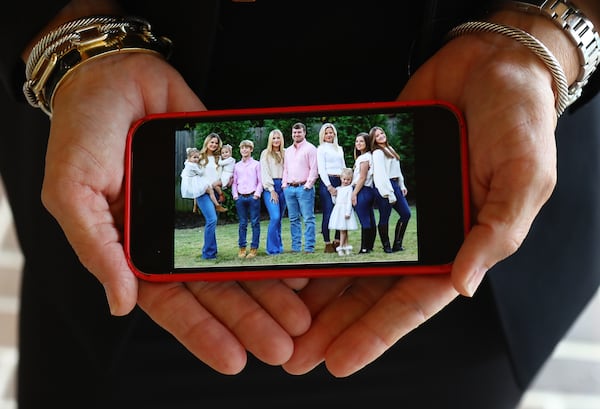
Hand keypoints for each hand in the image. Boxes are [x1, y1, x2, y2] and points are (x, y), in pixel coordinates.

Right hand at [41, 53, 310, 372]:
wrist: (116, 73)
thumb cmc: (81, 132)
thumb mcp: (73, 191)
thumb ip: (96, 248)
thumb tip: (120, 305)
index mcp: (133, 249)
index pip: (172, 303)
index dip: (203, 333)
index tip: (235, 361)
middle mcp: (172, 237)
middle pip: (216, 289)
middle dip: (249, 319)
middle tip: (284, 346)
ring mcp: (202, 210)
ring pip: (241, 258)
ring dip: (270, 289)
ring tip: (302, 315)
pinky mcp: (225, 181)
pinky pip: (255, 214)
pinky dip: (274, 237)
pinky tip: (301, 261)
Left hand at [283, 30, 555, 376]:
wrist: (490, 64)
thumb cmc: (519, 121)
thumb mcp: (522, 178)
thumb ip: (495, 234)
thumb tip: (464, 285)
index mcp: (458, 245)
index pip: (412, 302)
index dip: (375, 333)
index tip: (338, 360)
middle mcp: (420, 233)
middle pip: (370, 290)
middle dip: (333, 324)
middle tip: (294, 354)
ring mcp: (391, 205)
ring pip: (347, 257)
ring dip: (316, 290)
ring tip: (278, 318)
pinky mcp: (370, 177)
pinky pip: (338, 211)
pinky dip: (315, 233)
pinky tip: (287, 254)